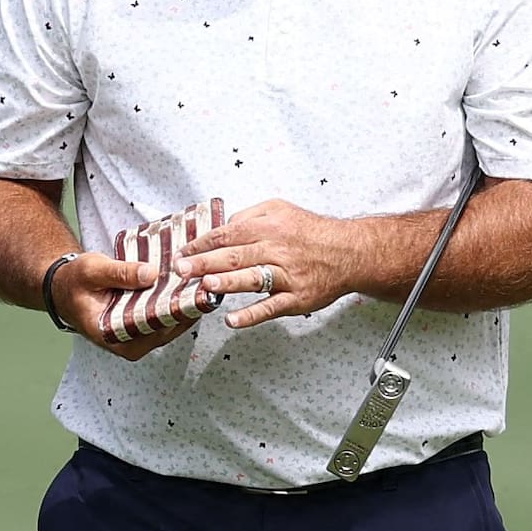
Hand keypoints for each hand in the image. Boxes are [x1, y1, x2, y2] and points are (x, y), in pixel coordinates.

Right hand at [53, 244, 199, 360]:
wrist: (65, 288)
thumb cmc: (75, 282)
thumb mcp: (93, 271)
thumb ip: (120, 273)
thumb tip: (151, 274)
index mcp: (113, 335)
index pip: (153, 327)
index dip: (176, 311)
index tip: (195, 294)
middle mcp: (128, 343)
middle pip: (167, 328)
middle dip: (187, 307)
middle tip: (207, 285)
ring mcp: (138, 338)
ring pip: (170, 324)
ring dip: (185, 305)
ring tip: (203, 282)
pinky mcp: (144, 327)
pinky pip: (165, 317)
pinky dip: (176, 303)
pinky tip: (189, 285)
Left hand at [176, 198, 396, 329]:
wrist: (349, 252)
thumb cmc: (312, 232)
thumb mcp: (280, 209)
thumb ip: (250, 215)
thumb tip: (223, 227)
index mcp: (268, 226)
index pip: (227, 234)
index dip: (201, 244)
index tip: (182, 252)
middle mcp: (276, 249)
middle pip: (234, 255)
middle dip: (204, 262)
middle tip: (182, 270)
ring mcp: (286, 276)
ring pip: (252, 279)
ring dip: (226, 282)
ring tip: (205, 286)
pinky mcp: (296, 298)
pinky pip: (271, 307)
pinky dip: (251, 315)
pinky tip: (233, 321)